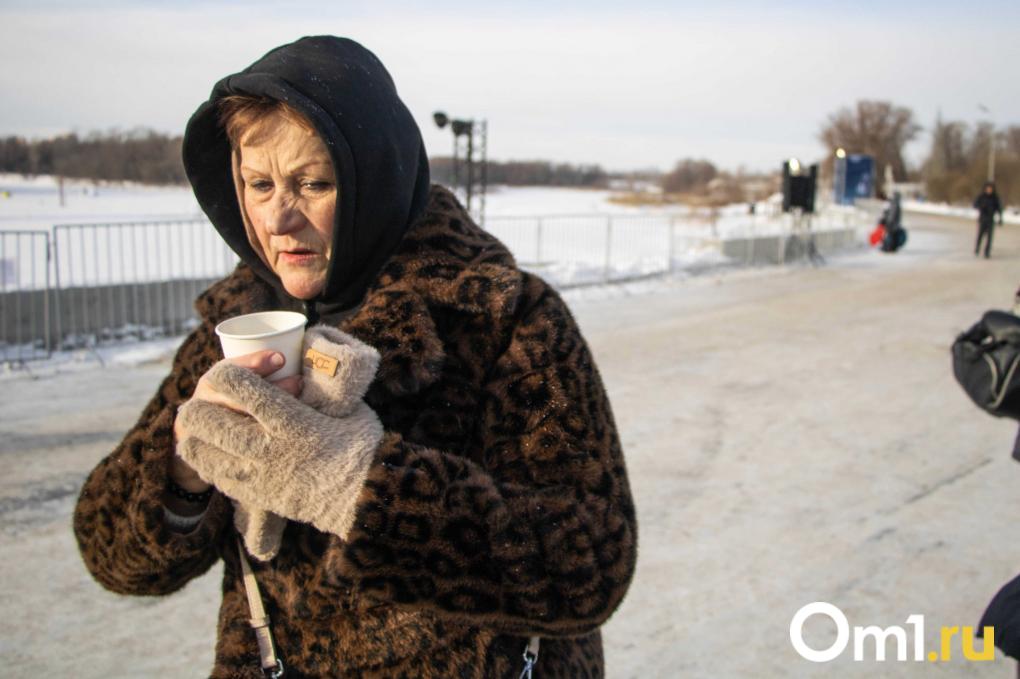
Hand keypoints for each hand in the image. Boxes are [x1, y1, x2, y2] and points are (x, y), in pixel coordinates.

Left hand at [176, 346, 381, 538]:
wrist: (364, 497)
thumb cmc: (360, 445)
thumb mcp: (343, 408)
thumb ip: (312, 393)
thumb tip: (296, 373)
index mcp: (293, 420)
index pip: (242, 389)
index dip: (227, 374)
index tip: (230, 371)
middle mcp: (270, 447)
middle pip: (209, 419)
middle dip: (201, 403)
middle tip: (206, 398)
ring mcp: (258, 474)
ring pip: (202, 448)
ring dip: (196, 431)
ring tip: (201, 423)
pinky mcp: (255, 493)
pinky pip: (213, 473)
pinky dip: (205, 457)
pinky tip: (208, 449)